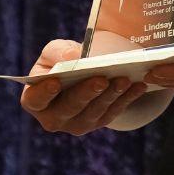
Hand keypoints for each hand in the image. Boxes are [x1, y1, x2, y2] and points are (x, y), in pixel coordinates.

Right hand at [18, 39, 147, 134]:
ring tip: (123, 80)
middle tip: (101, 80)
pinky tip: (138, 87)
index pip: (35, 99)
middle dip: (86, 93)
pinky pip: (113, 113)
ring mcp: (76, 124)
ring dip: (110, 96)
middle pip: (68, 108)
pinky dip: (126, 99)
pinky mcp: (98, 122)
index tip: (55, 82)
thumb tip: (73, 57)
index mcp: (35, 99)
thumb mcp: (55, 50)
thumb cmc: (62, 60)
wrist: (82, 71)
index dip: (43, 93)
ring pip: (93, 113)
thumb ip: (58, 52)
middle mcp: (53, 117)